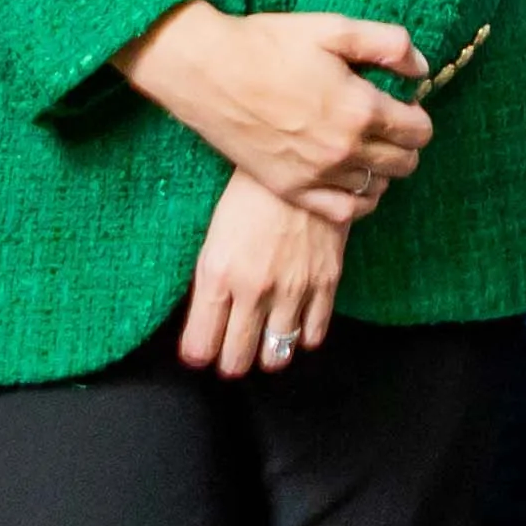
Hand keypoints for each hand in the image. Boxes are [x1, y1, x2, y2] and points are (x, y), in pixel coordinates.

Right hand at [119, 3, 436, 221]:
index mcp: (361, 108)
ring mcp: (317, 174)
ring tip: (367, 149)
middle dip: (406, 144)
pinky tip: (351, 181)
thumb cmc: (270, 44)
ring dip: (382, 170)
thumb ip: (389, 45)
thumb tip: (421, 70)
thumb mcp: (334, 28)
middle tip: (388, 126)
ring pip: (377, 188)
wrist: (209, 71)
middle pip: (404, 164)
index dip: (418, 117)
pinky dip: (358, 200)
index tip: (403, 106)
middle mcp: (345, 149)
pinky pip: (344, 212)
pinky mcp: (290, 188)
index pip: (419, 131)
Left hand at [178, 176, 348, 378]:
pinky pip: (313, 335)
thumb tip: (207, 323)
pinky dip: (302, 337)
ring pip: (276, 354)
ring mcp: (292, 289)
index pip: (201, 345)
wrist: (300, 162)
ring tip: (265, 346)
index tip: (201, 353)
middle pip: (237, 358)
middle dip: (231, 362)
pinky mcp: (325, 282)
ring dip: (268, 355)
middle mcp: (253, 289)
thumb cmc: (251, 194)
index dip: (199, 355)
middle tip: (232, 355)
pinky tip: (296, 325)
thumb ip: (211, 283)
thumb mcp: (215, 236)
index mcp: (218, 275)